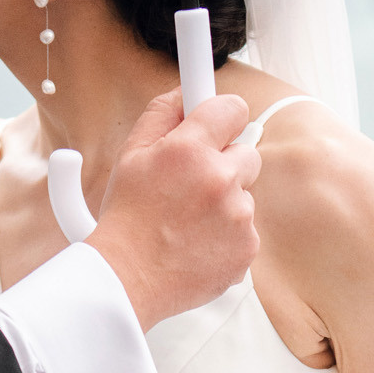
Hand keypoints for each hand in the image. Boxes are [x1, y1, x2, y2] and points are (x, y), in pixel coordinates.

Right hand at [89, 89, 259, 327]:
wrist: (128, 280)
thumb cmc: (126, 219)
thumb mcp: (130, 155)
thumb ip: (162, 114)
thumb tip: (185, 92)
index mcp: (190, 149)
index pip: (233, 108)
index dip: (224, 118)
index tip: (218, 126)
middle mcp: (220, 179)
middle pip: (247, 153)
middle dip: (225, 165)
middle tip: (192, 187)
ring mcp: (239, 216)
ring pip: (245, 196)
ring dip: (225, 204)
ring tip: (188, 224)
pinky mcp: (248, 248)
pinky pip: (247, 231)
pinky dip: (228, 237)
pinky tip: (198, 245)